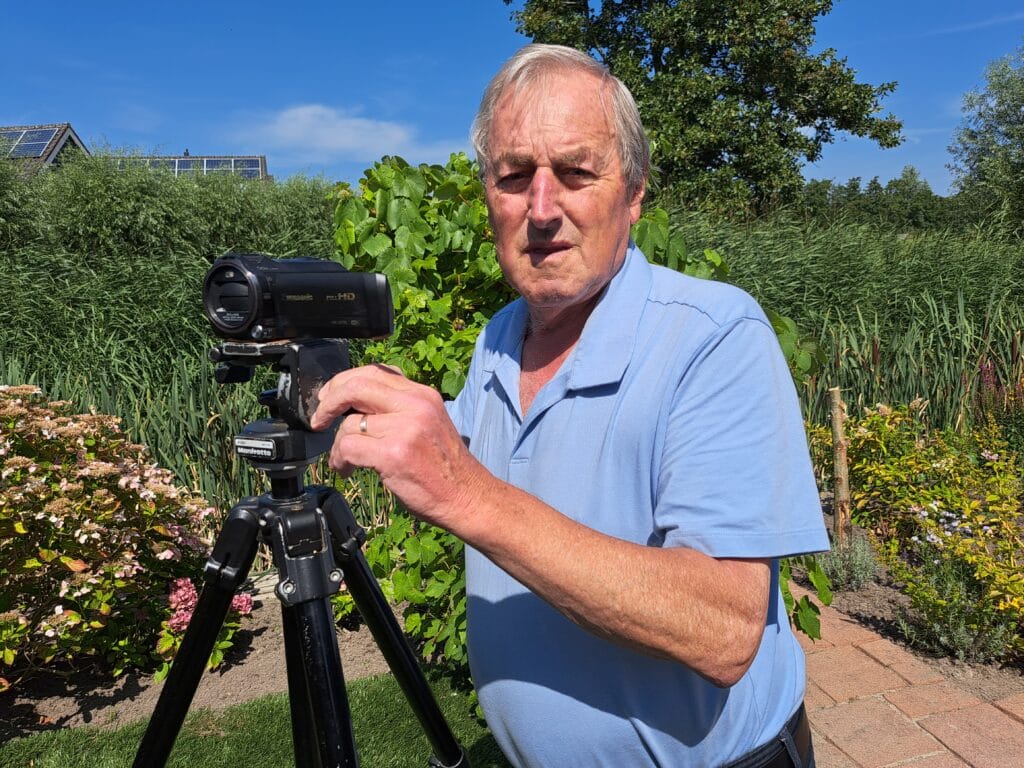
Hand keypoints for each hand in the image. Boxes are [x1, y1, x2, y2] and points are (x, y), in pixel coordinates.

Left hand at [310, 364, 489, 532]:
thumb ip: (400, 408)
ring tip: (342, 459)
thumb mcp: (429, 423)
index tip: (330, 396)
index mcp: (423, 394)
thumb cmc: (445, 467)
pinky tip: (346, 470)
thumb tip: (357, 404)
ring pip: (349, 423)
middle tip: (319, 418)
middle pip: (357, 385)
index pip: (375, 371)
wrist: (467, 497)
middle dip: (329, 401)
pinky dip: (339, 460)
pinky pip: (348, 447)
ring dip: (336, 444)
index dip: (345, 381)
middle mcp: (415, 405)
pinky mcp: (393, 454)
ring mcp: (404, 429)